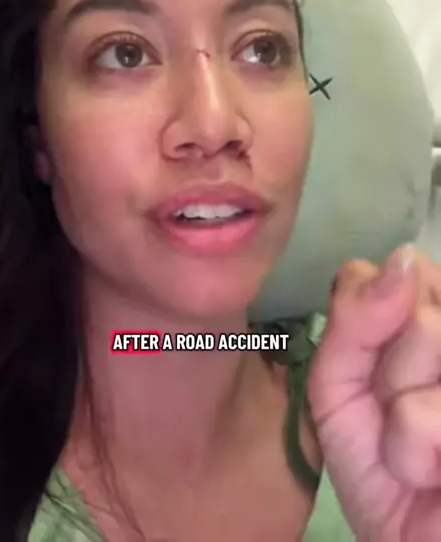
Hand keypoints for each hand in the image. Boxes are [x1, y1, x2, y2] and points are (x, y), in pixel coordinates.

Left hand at [307, 245, 440, 541]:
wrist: (410, 539)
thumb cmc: (380, 462)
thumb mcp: (341, 384)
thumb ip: (354, 319)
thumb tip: (402, 258)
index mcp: (436, 312)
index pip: (402, 268)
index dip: (373, 322)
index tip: (377, 372)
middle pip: (416, 306)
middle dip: (389, 371)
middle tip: (398, 415)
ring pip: (427, 336)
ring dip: (399, 416)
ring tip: (416, 448)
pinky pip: (424, 414)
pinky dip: (412, 453)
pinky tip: (433, 474)